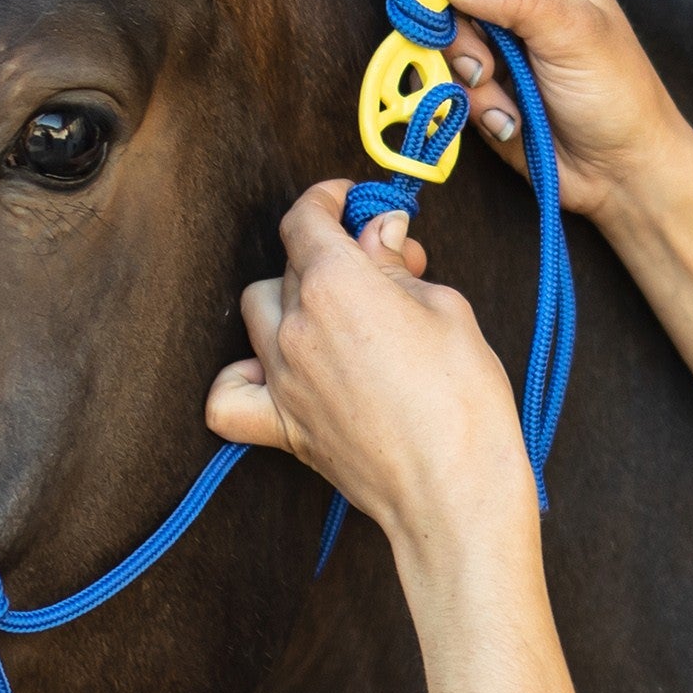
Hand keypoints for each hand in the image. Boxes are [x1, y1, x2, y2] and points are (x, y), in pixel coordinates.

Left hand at [206, 183, 533, 546]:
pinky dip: (240, 377)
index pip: (303, 219)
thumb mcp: (446, 307)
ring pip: (258, 313)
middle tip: (386, 271)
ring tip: (342, 317)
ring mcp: (280, 378)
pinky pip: (227, 396)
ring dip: (292, 301)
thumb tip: (377, 233)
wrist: (456, 491)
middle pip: (291, 265)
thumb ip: (396, 266)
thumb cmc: (466, 400)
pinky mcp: (280, 426)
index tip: (349, 202)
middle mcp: (294, 327)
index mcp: (335, 284)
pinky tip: (274, 372)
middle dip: (333, 255)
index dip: (327, 200)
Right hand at [434, 0, 691, 223]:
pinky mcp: (475, 79)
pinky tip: (509, 117)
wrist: (621, 169)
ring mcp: (488, 35)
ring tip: (503, 92)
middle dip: (449, 27)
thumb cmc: (617, 91)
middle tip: (483, 59)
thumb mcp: (571, 31)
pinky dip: (469, 104)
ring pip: (433, 37)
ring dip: (463, 74)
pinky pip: (441, 81)